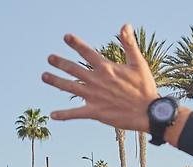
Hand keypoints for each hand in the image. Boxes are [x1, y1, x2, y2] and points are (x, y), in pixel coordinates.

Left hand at [42, 24, 159, 130]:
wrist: (148, 112)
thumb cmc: (145, 87)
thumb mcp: (138, 63)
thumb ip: (129, 44)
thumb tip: (125, 25)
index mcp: (106, 68)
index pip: (87, 52)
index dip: (76, 44)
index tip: (66, 37)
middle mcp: (96, 81)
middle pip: (73, 69)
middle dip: (60, 63)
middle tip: (49, 58)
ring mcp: (93, 97)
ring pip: (69, 87)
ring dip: (56, 81)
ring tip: (44, 76)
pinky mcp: (95, 112)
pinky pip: (76, 113)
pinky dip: (64, 114)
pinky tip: (53, 115)